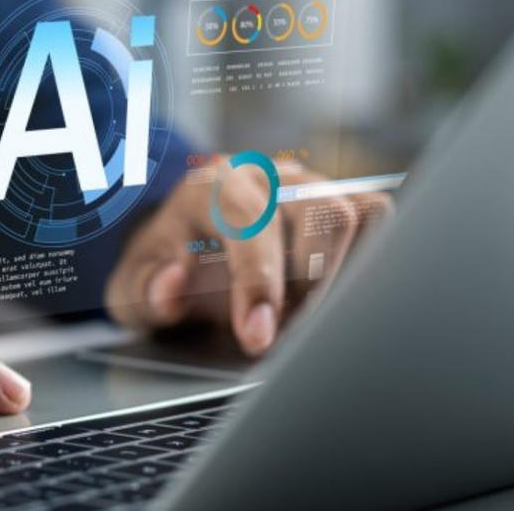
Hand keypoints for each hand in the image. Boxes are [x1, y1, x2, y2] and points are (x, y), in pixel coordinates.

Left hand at [105, 160, 391, 357]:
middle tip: (290, 333)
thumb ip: (145, 291)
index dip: (258, 282)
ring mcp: (312, 184)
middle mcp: (270, 176)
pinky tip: (334, 294)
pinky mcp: (342, 199)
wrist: (183, 244)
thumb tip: (172, 285)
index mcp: (214, 186)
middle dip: (313, 286)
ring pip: (360, 214)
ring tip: (308, 316)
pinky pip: (380, 216)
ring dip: (344, 277)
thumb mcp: (134, 287)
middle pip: (324, 212)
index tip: (258, 337)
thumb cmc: (165, 267)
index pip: (251, 220)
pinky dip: (369, 259)